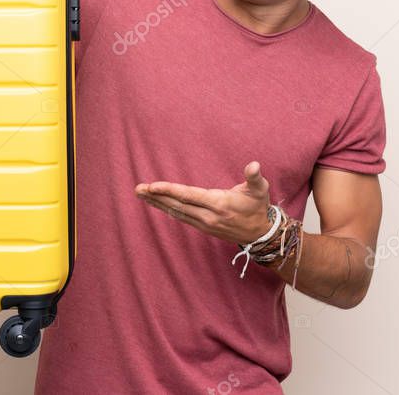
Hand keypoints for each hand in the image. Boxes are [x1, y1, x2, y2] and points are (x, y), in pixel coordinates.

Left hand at [134, 161, 273, 244]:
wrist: (260, 233)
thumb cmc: (258, 206)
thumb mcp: (260, 190)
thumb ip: (254, 177)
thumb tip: (254, 165)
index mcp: (219, 204)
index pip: (189, 196)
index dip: (170, 191)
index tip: (153, 186)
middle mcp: (208, 216)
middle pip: (177, 205)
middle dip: (156, 197)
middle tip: (138, 189)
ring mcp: (204, 223)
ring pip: (176, 212)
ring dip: (157, 203)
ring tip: (141, 194)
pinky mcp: (203, 227)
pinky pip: (181, 217)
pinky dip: (167, 209)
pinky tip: (156, 203)